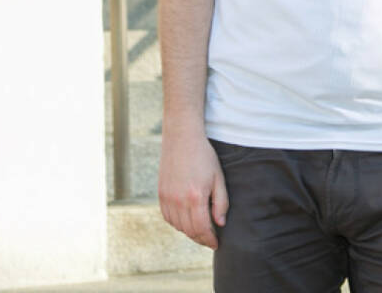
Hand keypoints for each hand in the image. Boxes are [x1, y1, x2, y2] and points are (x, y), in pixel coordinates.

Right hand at [158, 128, 227, 248]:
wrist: (182, 137)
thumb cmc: (203, 155)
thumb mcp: (218, 177)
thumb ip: (221, 203)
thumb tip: (220, 223)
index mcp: (195, 197)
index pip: (202, 229)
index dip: (210, 239)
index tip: (216, 244)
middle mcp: (179, 200)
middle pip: (189, 231)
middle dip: (201, 238)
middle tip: (210, 240)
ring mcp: (167, 197)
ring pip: (177, 226)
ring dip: (189, 232)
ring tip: (200, 230)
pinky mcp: (161, 193)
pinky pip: (168, 217)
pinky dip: (177, 223)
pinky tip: (186, 220)